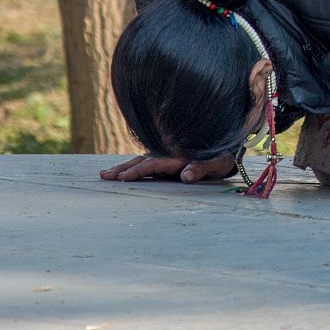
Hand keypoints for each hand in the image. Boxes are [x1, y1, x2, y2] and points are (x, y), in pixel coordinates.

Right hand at [99, 153, 235, 183]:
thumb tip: (186, 175)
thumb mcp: (217, 164)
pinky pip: (145, 166)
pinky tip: (119, 174)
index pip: (154, 164)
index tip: (123, 177)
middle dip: (123, 169)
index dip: (139, 171)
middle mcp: (168, 156)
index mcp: (178, 156)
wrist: (225, 151)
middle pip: (142, 162)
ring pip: (140, 163)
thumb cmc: (221, 159)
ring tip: (104, 175)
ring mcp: (165, 159)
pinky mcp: (165, 164)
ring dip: (123, 168)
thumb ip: (201, 168)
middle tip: (105, 176)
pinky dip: (131, 169)